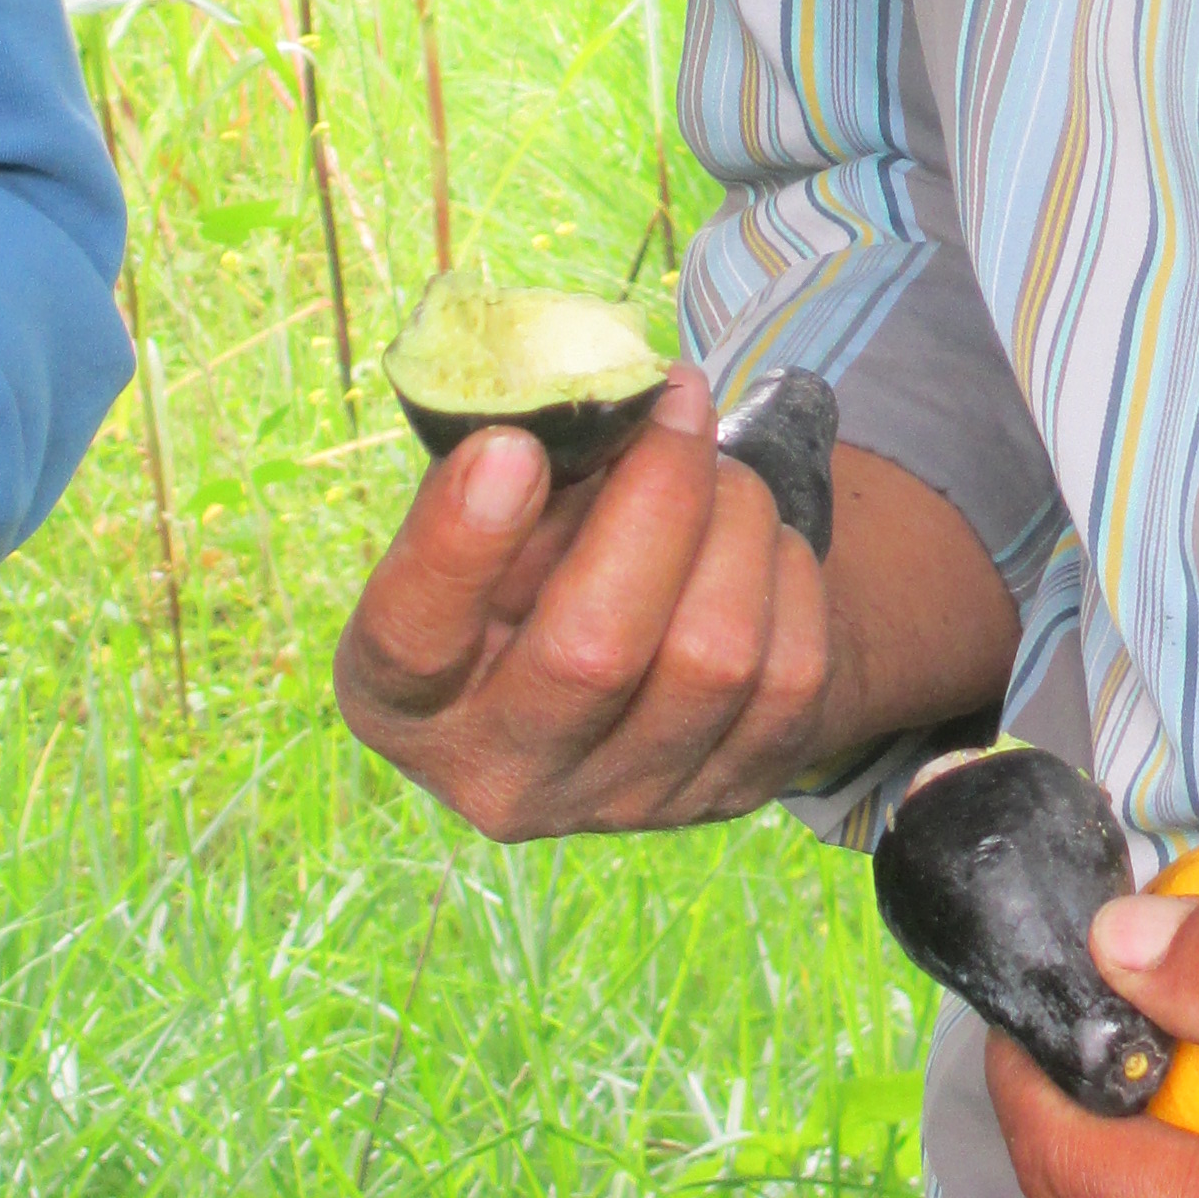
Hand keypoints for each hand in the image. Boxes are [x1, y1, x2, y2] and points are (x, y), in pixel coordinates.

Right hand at [333, 362, 834, 836]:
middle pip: (594, 652)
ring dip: (736, 521)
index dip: (458, 546)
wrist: (645, 649)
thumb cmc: (542, 558)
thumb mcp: (492, 516)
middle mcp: (505, 775)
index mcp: (407, 700)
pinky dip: (786, 575)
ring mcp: (623, 801)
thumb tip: (590, 396)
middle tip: (677, 399)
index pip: (411, 640)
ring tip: (721, 470)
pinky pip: (791, 673)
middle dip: (656, 497)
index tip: (511, 447)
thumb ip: (514, 465)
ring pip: (713, 655)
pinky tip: (756, 543)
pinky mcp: (728, 793)